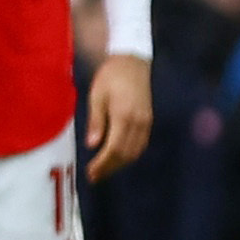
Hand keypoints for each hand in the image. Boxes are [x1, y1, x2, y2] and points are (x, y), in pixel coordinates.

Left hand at [86, 54, 153, 181]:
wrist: (133, 62)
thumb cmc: (110, 76)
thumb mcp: (97, 96)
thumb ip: (96, 121)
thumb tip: (92, 145)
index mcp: (123, 115)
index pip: (114, 148)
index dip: (102, 164)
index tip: (91, 173)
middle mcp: (138, 122)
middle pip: (125, 154)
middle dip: (109, 168)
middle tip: (94, 177)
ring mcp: (146, 122)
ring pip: (134, 152)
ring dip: (119, 164)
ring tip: (104, 170)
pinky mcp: (149, 121)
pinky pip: (141, 145)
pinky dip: (129, 155)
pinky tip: (118, 158)